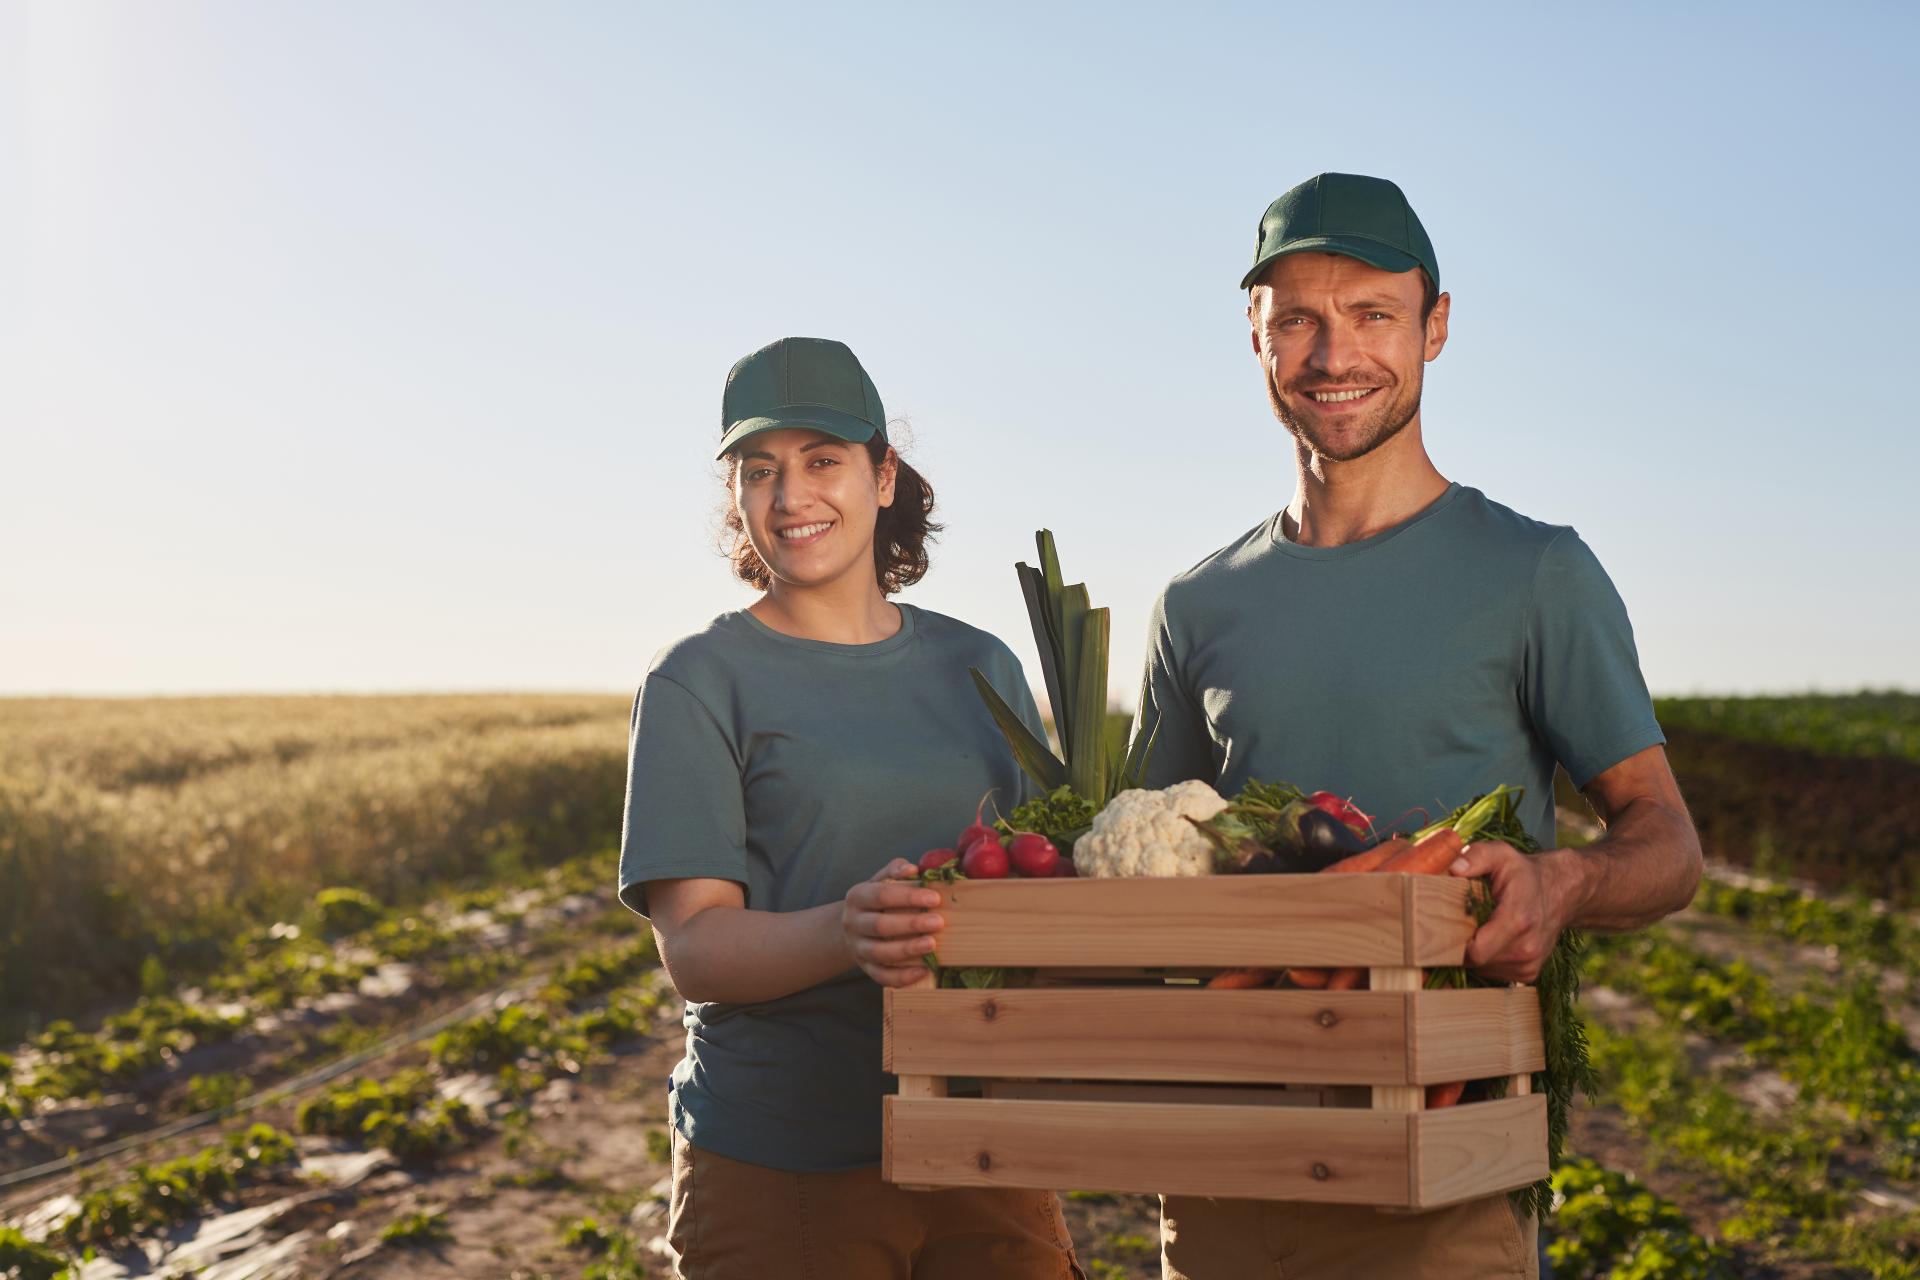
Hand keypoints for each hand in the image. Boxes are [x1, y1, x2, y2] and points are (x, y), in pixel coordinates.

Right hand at [841, 859, 945, 987]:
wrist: (853, 925)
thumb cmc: (875, 899)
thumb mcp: (880, 880)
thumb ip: (895, 871)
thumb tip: (912, 868)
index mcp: (857, 897)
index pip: (882, 895)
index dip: (909, 897)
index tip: (935, 898)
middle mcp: (852, 923)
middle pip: (880, 926)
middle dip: (911, 924)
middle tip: (939, 922)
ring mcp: (857, 947)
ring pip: (880, 953)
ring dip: (907, 950)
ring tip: (932, 944)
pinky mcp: (864, 967)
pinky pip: (881, 976)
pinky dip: (902, 977)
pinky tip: (923, 971)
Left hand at [1448, 843, 1586, 983]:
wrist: (1560, 893)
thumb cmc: (1524, 873)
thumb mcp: (1501, 854)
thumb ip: (1477, 857)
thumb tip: (1454, 868)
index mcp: (1517, 920)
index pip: (1475, 952)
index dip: (1453, 942)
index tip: (1444, 925)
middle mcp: (1526, 948)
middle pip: (1475, 962)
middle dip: (1460, 946)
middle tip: (1457, 923)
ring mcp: (1529, 964)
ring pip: (1482, 970)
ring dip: (1473, 953)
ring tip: (1478, 928)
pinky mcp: (1528, 974)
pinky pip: (1494, 974)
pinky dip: (1486, 960)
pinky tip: (1490, 939)